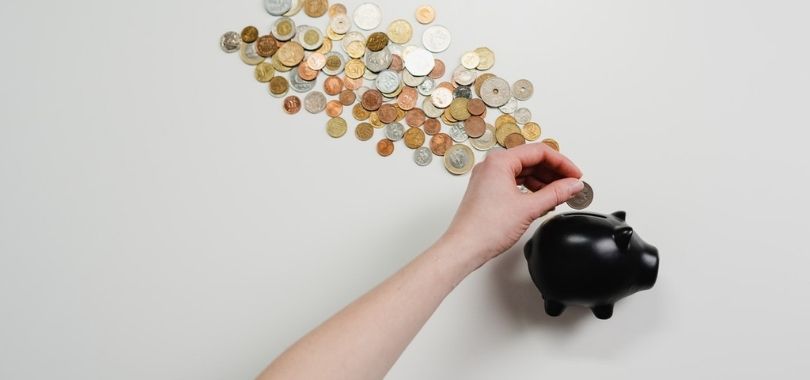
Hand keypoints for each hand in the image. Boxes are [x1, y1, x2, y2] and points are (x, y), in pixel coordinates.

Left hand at [442, 143, 583, 268]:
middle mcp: (491, 166)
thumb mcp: (529, 208)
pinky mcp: (487, 192)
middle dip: (554, 172)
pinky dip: (530, 189)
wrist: (464, 248)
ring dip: (543, 181)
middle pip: (531, 160)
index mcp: (499, 161)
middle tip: (571, 185)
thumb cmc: (486, 228)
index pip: (539, 152)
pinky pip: (514, 183)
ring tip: (559, 194)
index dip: (562, 163)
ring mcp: (487, 179)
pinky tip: (542, 199)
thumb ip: (555, 193)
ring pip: (523, 172)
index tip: (575, 176)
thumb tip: (573, 185)